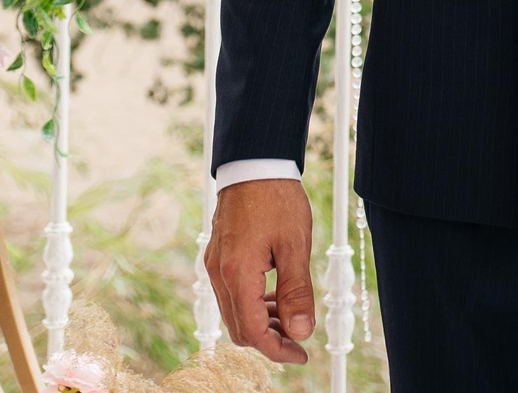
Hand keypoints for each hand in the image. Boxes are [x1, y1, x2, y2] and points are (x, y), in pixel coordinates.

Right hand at [204, 177, 315, 364]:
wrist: (254, 163)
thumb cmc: (277, 199)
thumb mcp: (295, 246)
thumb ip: (296, 292)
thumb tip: (300, 332)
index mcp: (237, 274)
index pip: (252, 332)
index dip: (277, 350)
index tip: (301, 354)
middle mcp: (219, 274)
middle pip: (239, 328)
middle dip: (269, 340)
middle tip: (299, 339)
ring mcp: (215, 265)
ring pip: (234, 312)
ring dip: (261, 322)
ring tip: (292, 317)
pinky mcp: (219, 256)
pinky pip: (232, 293)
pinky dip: (252, 303)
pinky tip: (276, 296)